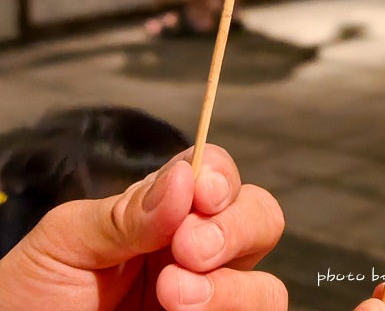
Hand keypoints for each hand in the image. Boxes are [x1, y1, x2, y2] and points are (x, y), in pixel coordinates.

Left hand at [0, 144, 285, 310]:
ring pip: (266, 286)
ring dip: (231, 287)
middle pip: (260, 219)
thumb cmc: (30, 296)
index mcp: (165, 214)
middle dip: (236, 227)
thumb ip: (125, 211)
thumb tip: (184, 180)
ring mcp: (205, 303)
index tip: (202, 194)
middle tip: (187, 250)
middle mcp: (194, 256)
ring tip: (173, 298)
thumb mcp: (64, 241)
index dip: (221, 176)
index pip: (217, 174)